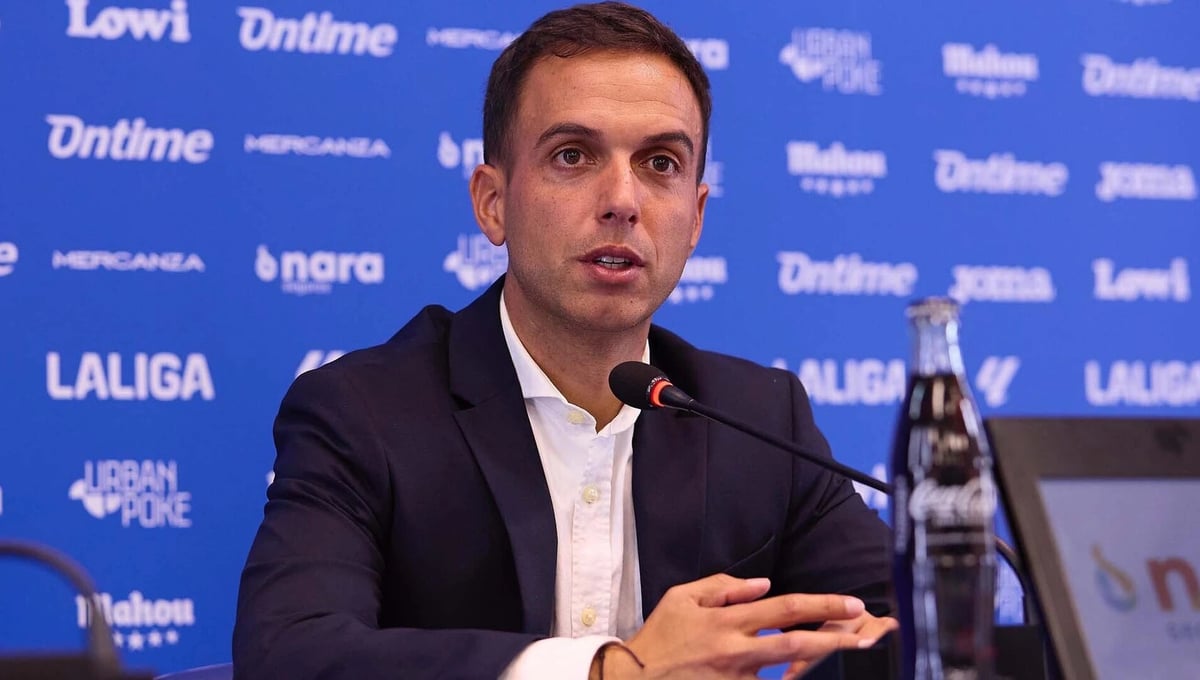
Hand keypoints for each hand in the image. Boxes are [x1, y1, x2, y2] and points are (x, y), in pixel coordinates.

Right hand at [602, 574, 876, 678]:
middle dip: (835, 638)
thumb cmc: (658, 638)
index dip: (821, 606)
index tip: (851, 604)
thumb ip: (723, 588)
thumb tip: (762, 585)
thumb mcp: (681, 597)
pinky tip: (804, 675)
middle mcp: (736, 652)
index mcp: (726, 622)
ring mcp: (736, 679)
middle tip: (866, 633)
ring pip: (787, 672)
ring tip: (850, 652)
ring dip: (819, 662)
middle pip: (797, 645)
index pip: (783, 609)